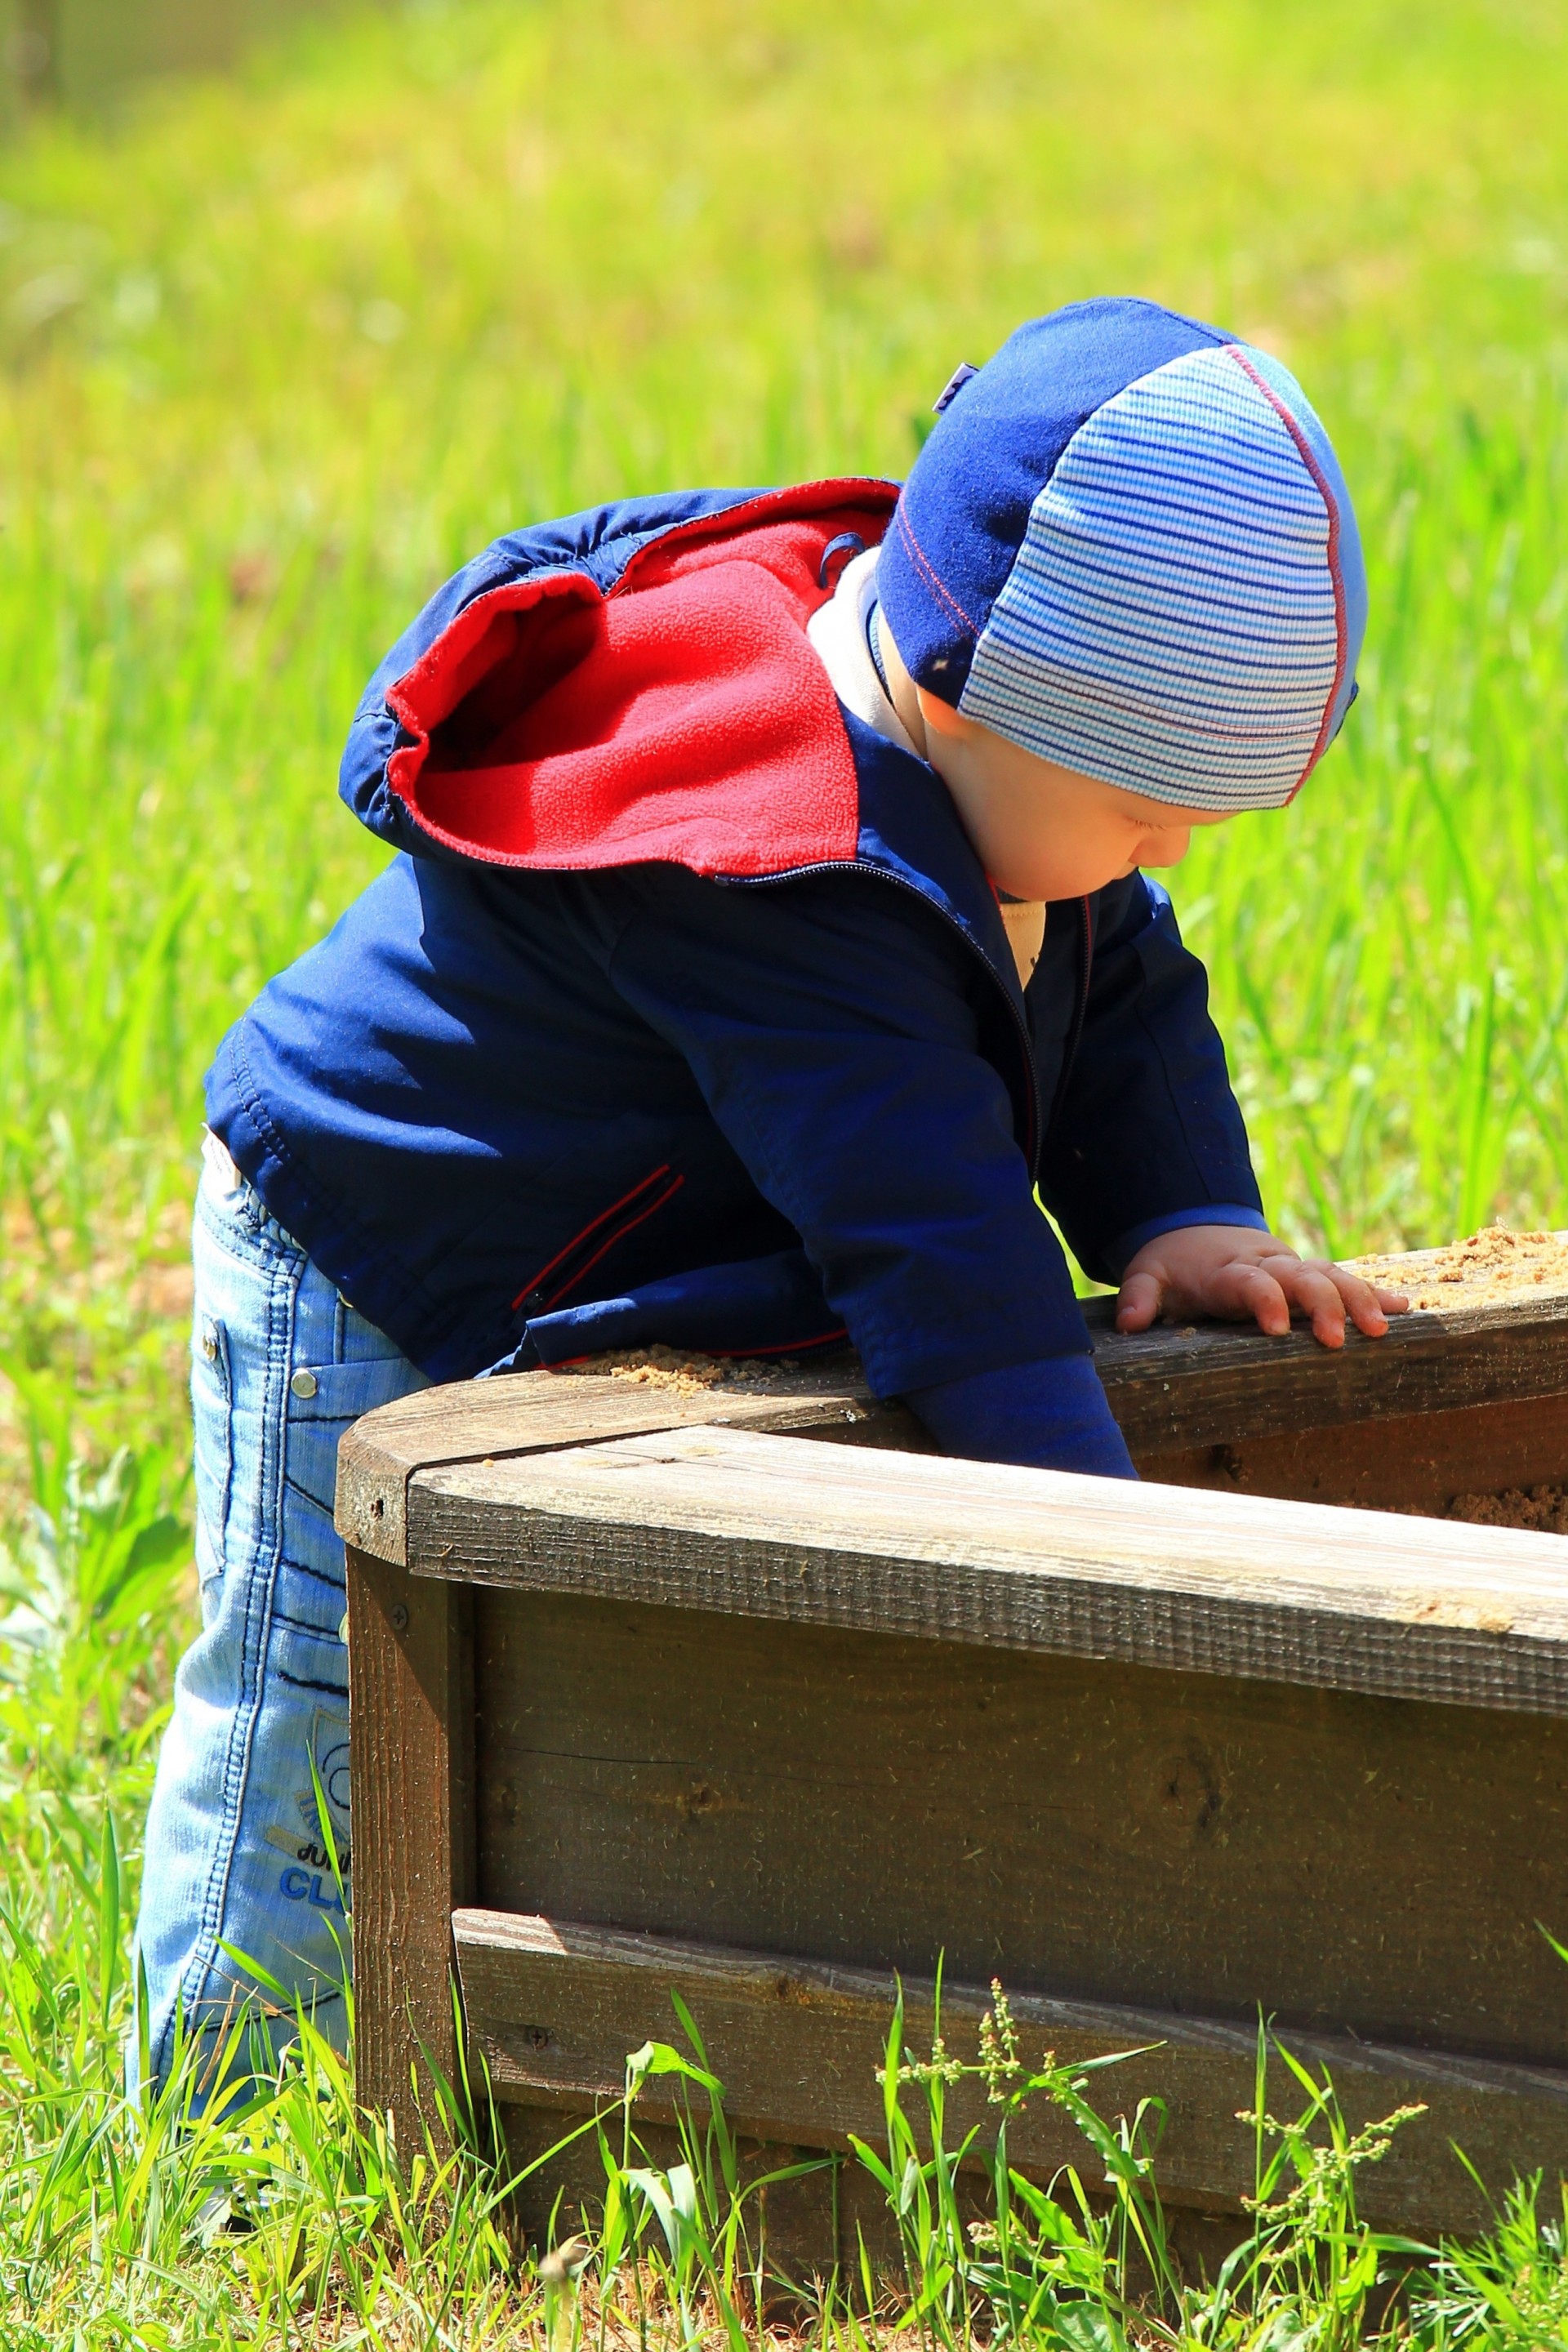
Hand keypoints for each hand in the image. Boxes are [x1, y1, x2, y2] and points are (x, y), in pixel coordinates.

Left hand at [1115, 1224, 1408, 1349]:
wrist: (1195, 1226)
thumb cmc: (1174, 1264)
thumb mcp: (1147, 1274)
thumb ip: (1140, 1296)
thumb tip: (1128, 1323)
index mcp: (1228, 1268)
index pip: (1249, 1282)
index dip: (1263, 1301)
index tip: (1275, 1330)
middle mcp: (1266, 1264)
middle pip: (1301, 1278)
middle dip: (1322, 1306)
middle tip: (1336, 1341)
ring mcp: (1292, 1267)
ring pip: (1331, 1276)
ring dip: (1357, 1300)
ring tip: (1381, 1329)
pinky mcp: (1308, 1274)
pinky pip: (1345, 1279)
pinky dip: (1372, 1292)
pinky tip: (1403, 1309)